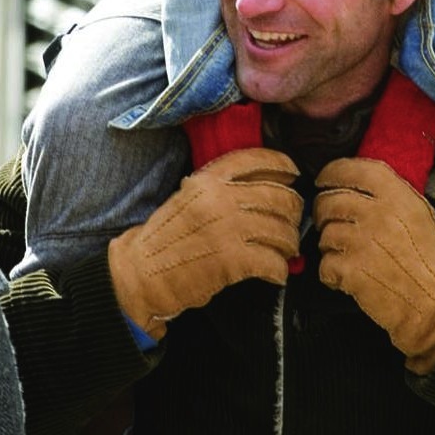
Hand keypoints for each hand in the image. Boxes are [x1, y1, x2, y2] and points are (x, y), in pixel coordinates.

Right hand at [107, 148, 302, 337]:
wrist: (140, 273)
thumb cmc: (166, 238)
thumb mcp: (188, 198)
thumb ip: (220, 188)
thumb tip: (263, 185)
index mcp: (208, 179)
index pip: (258, 160)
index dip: (283, 166)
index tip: (294, 175)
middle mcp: (220, 198)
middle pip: (280, 197)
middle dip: (293, 213)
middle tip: (290, 226)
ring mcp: (228, 229)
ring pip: (282, 231)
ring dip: (289, 244)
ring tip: (284, 252)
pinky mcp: (231, 260)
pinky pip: (274, 263)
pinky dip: (279, 270)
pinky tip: (275, 273)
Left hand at [314, 157, 434, 373]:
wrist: (433, 301)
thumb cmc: (427, 259)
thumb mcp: (418, 213)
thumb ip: (391, 193)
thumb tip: (358, 183)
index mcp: (395, 195)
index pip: (352, 170)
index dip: (331, 173)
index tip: (324, 180)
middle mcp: (376, 214)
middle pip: (329, 201)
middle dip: (324, 212)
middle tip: (331, 222)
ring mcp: (360, 241)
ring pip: (324, 233)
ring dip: (330, 245)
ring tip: (349, 254)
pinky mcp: (350, 269)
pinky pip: (325, 264)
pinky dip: (332, 273)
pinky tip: (348, 275)